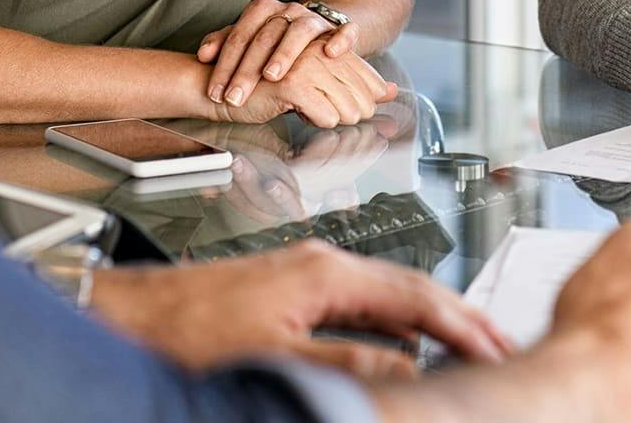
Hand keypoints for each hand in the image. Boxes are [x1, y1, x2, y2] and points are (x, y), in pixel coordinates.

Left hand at [89, 240, 511, 378]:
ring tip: (467, 349)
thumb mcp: (276, 356)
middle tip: (502, 347)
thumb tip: (409, 368)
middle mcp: (321, 262)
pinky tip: (404, 347)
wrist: (128, 313)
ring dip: (430, 324)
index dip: (463, 325)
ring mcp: (306, 271)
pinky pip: (362, 303)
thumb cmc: (186, 330)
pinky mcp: (290, 287)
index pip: (416, 296)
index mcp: (325, 272)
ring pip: (388, 295)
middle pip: (410, 288)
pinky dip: (396, 325)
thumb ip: (348, 362)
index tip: (498, 349)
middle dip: (460, 319)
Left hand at [199, 0, 355, 104]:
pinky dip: (340, 40)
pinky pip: (344, 30)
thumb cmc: (276, 41)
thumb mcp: (248, 40)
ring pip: (300, 31)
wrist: (316, 31)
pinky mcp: (339, 29)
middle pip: (265, 36)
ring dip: (285, 53)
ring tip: (271, 76)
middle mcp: (289, 10)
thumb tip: (204, 55)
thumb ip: (224, 43)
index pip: (240, 34)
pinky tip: (330, 54)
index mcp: (264, 9)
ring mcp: (315, 19)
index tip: (216, 93)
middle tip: (235, 96)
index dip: (225, 64)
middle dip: (247, 69)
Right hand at [207, 41, 397, 129]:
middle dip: (355, 113)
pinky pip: (326, 115)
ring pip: (348, 107)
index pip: (366, 74)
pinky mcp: (292, 83)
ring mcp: (306, 64)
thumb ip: (352, 82)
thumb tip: (392, 91)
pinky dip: (318, 122)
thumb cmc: (263, 85)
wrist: (217, 86)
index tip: (364, 109)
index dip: (368, 97)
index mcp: (324, 43)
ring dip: (335, 119)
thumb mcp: (313, 80)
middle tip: (337, 119)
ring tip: (315, 115)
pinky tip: (300, 115)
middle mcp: (318, 48)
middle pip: (361, 93)